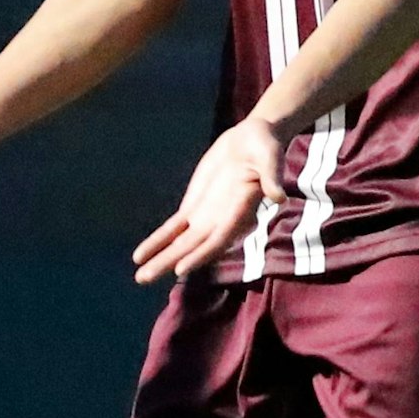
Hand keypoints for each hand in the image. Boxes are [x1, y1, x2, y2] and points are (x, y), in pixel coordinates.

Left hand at [132, 117, 288, 283]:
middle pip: (193, 248)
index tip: (181, 269)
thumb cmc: (265, 147)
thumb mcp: (271, 157)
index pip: (219, 239)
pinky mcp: (195, 207)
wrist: (251, 139)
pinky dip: (159, 240)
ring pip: (180, 243)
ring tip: (140, 276)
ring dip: (161, 259)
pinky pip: (174, 228)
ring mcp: (207, 217)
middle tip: (143, 279)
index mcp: (240, 212)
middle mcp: (222, 222)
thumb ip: (272, 176)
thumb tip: (278, 196)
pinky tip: (142, 254)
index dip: (201, 255)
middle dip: (169, 263)